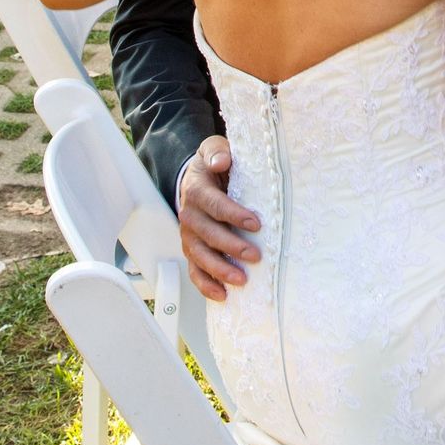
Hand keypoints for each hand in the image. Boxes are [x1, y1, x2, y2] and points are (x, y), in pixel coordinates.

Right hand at [177, 137, 260, 302]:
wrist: (199, 177)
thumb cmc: (214, 164)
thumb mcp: (214, 149)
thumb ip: (217, 152)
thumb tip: (222, 160)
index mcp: (196, 190)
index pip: (214, 204)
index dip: (233, 214)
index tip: (255, 224)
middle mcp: (189, 215)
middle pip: (207, 234)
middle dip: (231, 247)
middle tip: (256, 256)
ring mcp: (189, 236)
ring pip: (200, 256)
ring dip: (220, 270)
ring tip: (242, 280)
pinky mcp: (192, 250)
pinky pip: (195, 270)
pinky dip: (206, 285)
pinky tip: (222, 295)